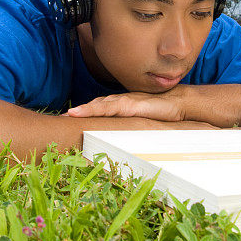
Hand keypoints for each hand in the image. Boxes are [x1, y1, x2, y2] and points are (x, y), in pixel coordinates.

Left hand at [66, 86, 186, 121]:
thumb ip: (133, 125)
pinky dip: (95, 109)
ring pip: (99, 105)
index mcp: (122, 105)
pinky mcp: (131, 104)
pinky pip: (109, 107)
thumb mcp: (144, 121)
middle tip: (60, 118)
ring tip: (69, 114)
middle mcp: (120, 100)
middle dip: (78, 112)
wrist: (180, 102)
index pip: (99, 108)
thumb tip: (125, 139)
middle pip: (95, 106)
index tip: (68, 119)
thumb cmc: (163, 112)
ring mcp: (125, 101)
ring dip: (83, 110)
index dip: (84, 113)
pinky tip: (83, 111)